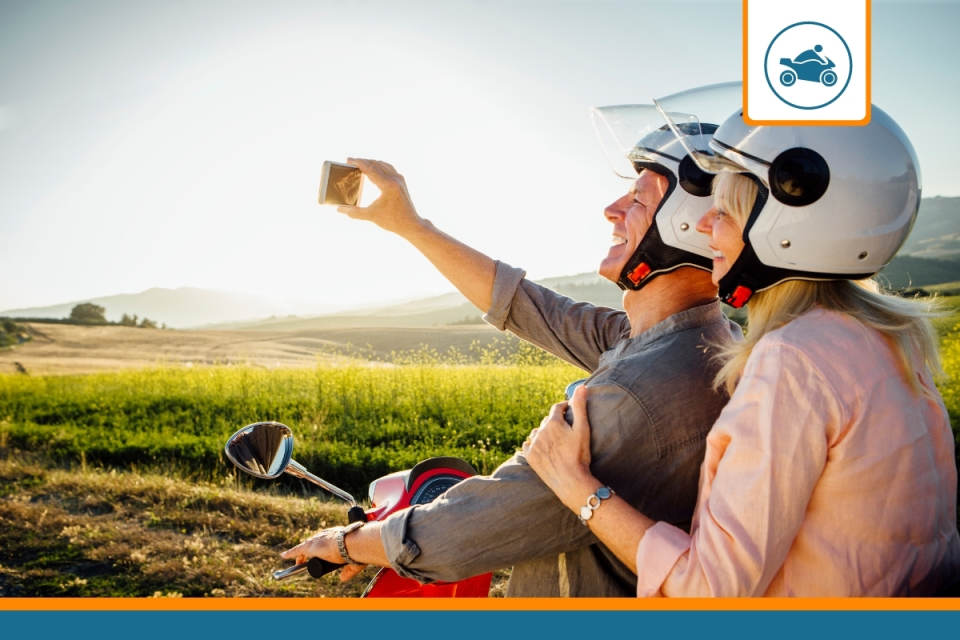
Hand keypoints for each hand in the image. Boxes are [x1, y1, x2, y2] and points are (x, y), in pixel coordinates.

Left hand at [280, 527, 366, 582]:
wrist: (351, 543)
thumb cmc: (357, 550)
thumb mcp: (353, 562)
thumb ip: (348, 571)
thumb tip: (342, 579)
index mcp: (337, 535)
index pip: (326, 541)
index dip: (322, 548)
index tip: (323, 552)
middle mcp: (325, 535)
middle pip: (314, 544)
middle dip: (311, 552)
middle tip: (308, 559)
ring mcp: (317, 540)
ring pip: (305, 548)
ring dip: (301, 555)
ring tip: (297, 562)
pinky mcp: (310, 547)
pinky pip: (297, 550)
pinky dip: (291, 553)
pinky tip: (284, 556)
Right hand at [336, 158, 424, 236]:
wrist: (411, 224)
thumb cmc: (393, 221)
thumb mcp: (371, 216)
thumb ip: (354, 213)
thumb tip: (339, 210)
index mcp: (388, 185)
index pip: (370, 169)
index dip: (358, 163)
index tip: (348, 160)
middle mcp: (395, 179)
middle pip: (376, 164)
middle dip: (363, 161)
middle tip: (350, 161)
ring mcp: (399, 179)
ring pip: (383, 164)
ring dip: (371, 163)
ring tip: (360, 164)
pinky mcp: (401, 182)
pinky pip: (389, 168)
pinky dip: (379, 166)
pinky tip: (373, 169)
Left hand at [523, 384, 594, 511]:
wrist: (571, 481)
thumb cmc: (579, 455)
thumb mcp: (583, 429)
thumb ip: (580, 406)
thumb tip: (581, 386)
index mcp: (552, 422)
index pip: (557, 408)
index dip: (564, 408)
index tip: (569, 409)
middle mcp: (540, 431)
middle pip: (547, 420)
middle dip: (555, 421)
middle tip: (565, 428)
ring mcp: (533, 444)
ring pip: (538, 432)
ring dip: (544, 432)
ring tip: (554, 439)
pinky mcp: (530, 456)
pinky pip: (528, 444)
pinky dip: (535, 444)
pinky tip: (542, 448)